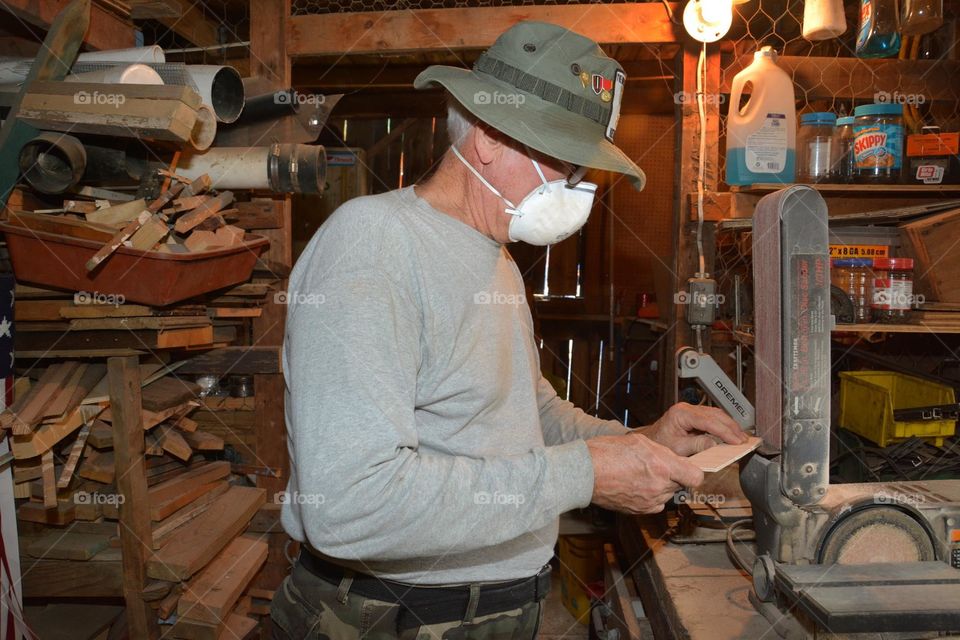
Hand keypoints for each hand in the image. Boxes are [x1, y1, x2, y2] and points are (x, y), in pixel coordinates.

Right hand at [586, 433, 704, 514]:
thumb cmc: (607, 452)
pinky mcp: (640, 511)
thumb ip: (663, 453)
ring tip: (641, 474)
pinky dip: (650, 496)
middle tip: (656, 466)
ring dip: (661, 485)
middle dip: (673, 475)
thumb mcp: (640, 441)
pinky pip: (655, 503)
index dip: (693, 471)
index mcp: (662, 466)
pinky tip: (636, 485)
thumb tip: (675, 460)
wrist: (584, 472)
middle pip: (680, 484)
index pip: (696, 477)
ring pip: (667, 493)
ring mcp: (650, 501)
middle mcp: (659, 486)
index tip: (688, 467)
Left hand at [643, 402, 748, 456]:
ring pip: (717, 415)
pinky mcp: (694, 416)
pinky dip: (724, 427)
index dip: (725, 431)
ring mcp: (691, 411)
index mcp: (681, 414)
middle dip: (732, 427)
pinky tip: (731, 435)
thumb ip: (698, 445)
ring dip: (730, 426)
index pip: (709, 421)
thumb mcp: (678, 448)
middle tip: (744, 440)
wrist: (650, 442)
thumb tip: (717, 444)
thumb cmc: (659, 444)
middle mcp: (686, 409)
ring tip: (741, 438)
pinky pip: (713, 418)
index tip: (737, 441)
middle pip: (716, 414)